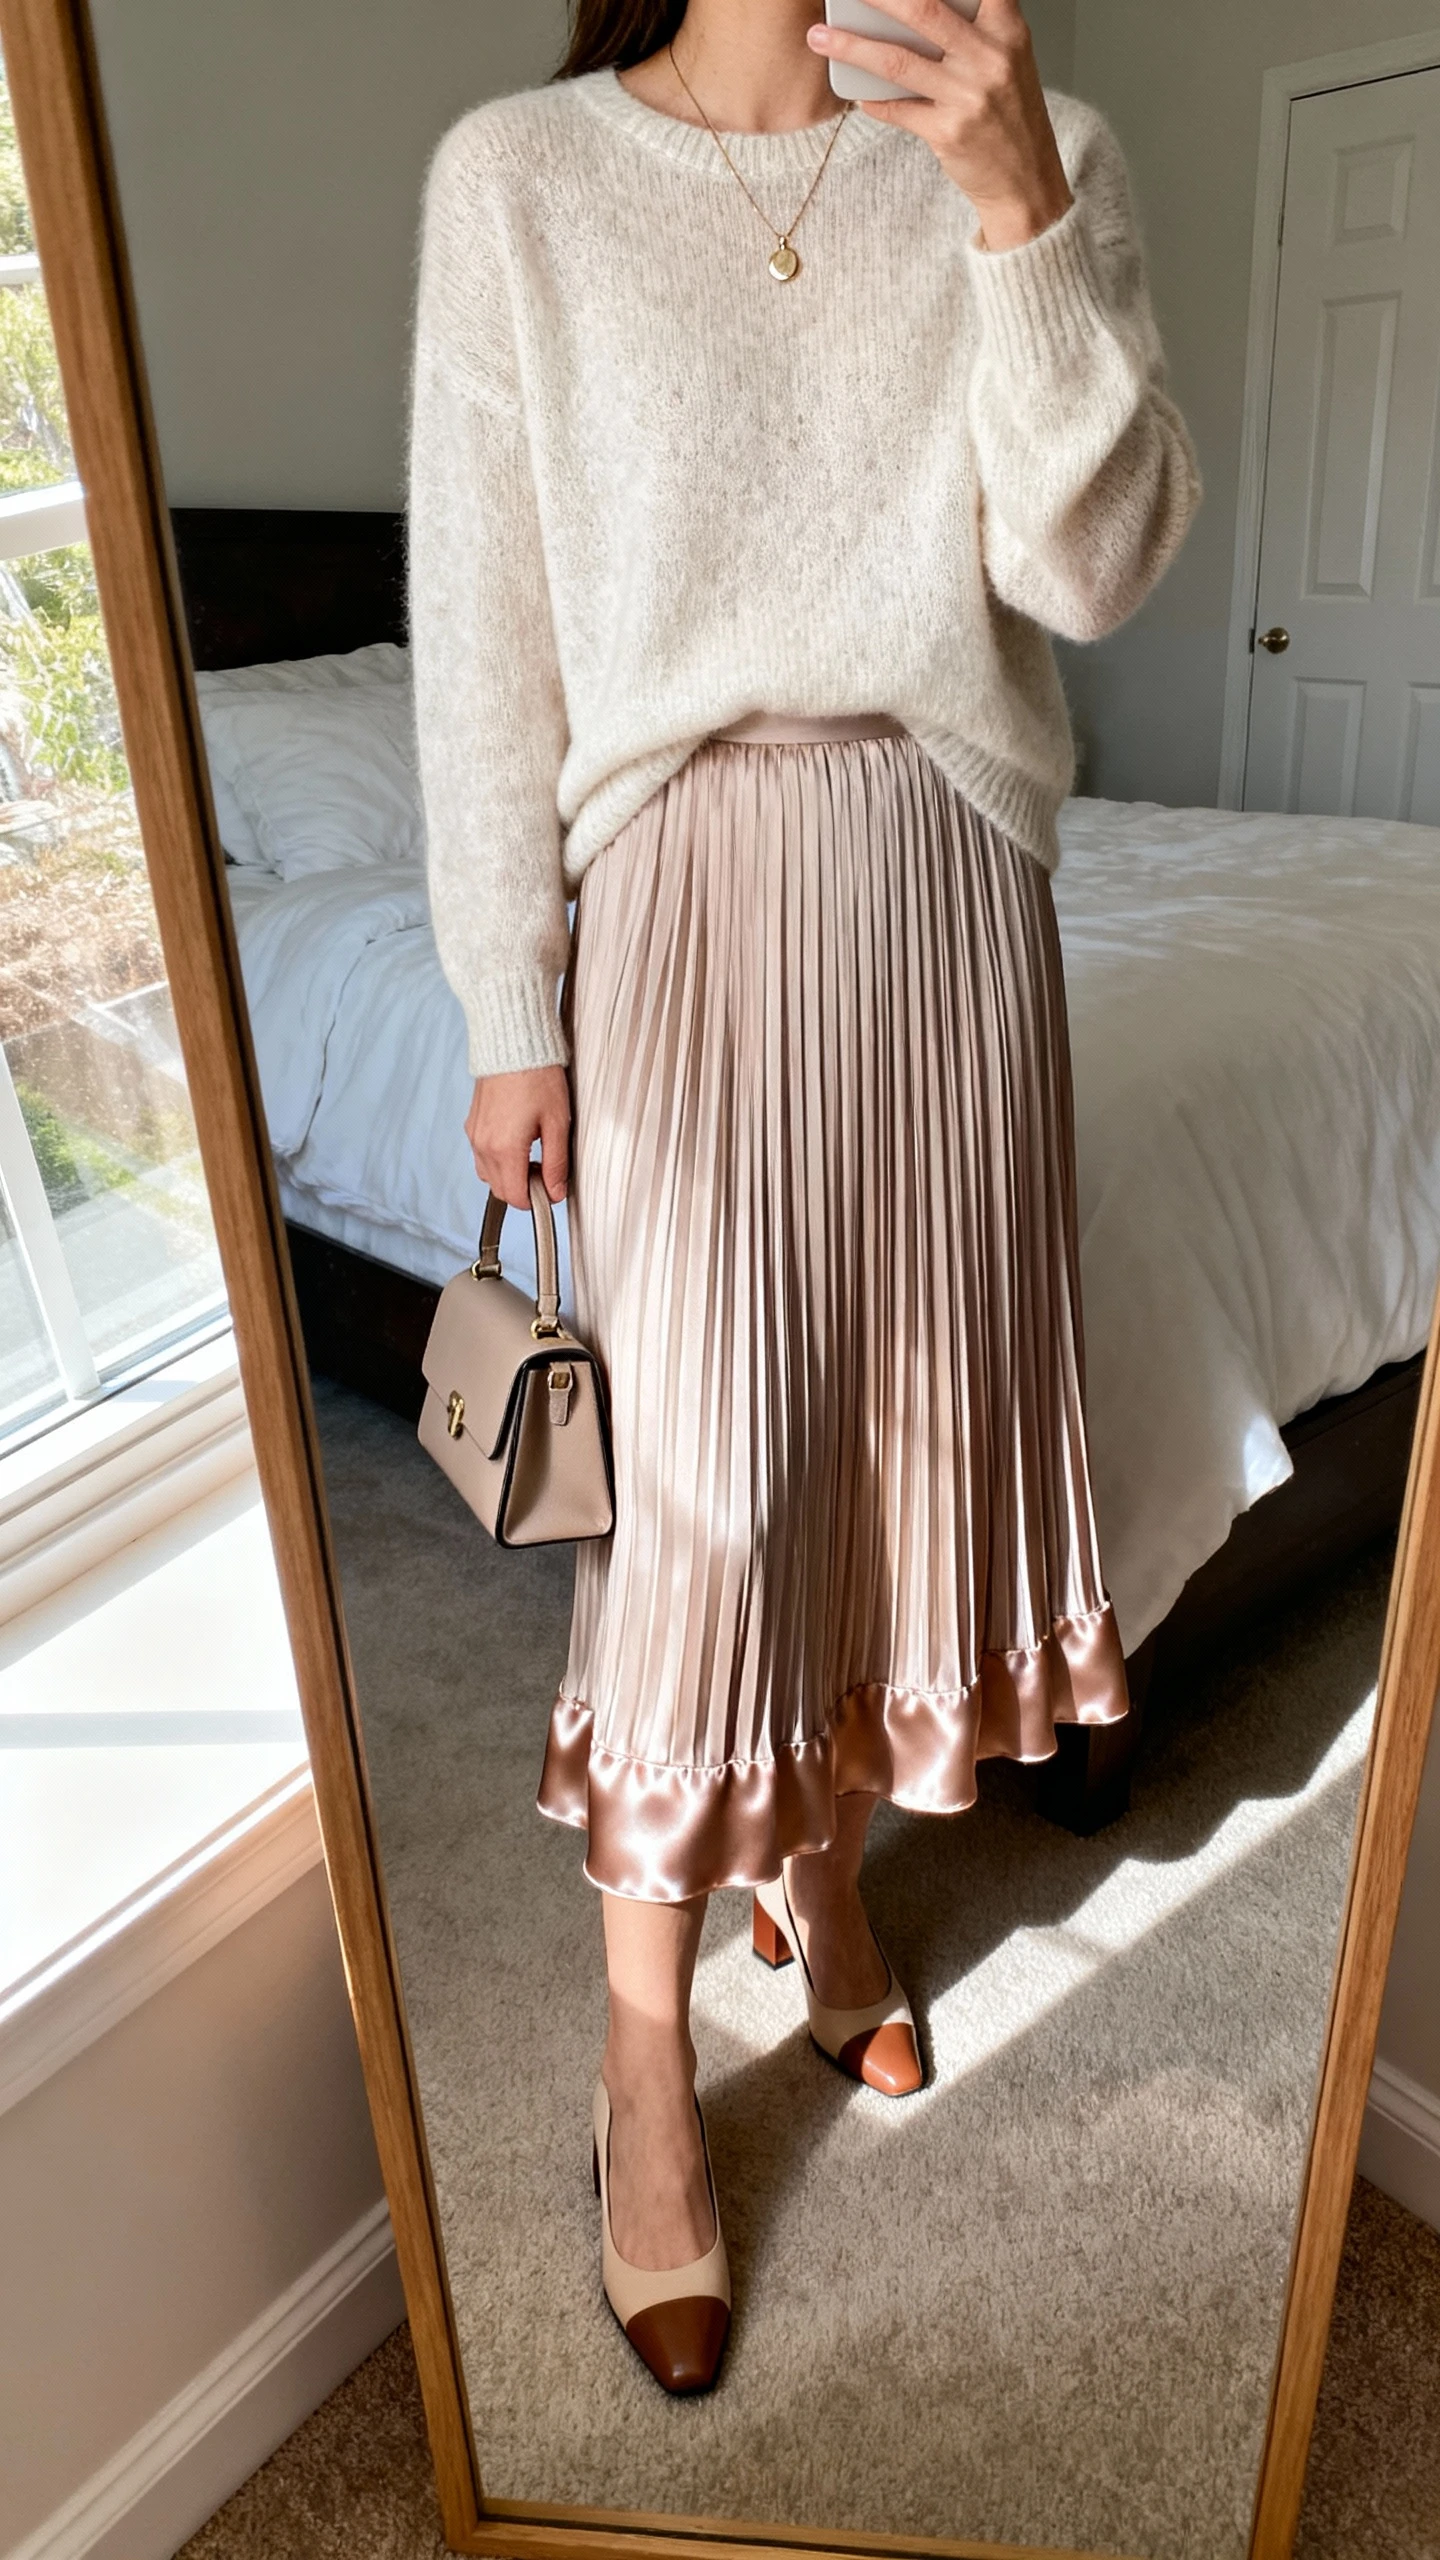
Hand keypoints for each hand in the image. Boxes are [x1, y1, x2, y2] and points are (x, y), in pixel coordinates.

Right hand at [465, 1065, 569, 1208]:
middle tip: (546, 1171)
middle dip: (523, 1189)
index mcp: (505, 1149)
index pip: (516, 1196)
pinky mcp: (472, 1124)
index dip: (537, 1200)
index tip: (553, 1190)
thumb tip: (556, 1192)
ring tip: (533, 1154)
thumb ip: (557, 1163)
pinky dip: (499, 1160)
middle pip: (500, 1190)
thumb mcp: (558, 1122)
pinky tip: (518, 1142)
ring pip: (489, 1175)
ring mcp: (475, 1135)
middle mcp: (483, 1145)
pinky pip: (482, 1156)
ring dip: (510, 1176)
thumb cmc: (538, 1076)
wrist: (514, 1042)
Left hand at [807, 0, 1072, 249]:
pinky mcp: (947, 132)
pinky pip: (896, 109)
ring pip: (897, 61)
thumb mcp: (1008, 59)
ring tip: (820, 37)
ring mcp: (967, 97)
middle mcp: (989, 58)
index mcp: (1007, 30)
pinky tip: (855, 92)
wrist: (1027, 181)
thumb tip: (909, 12)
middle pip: (923, 11)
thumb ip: (974, 29)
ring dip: (852, 47)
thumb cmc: (1011, 114)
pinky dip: (871, 100)